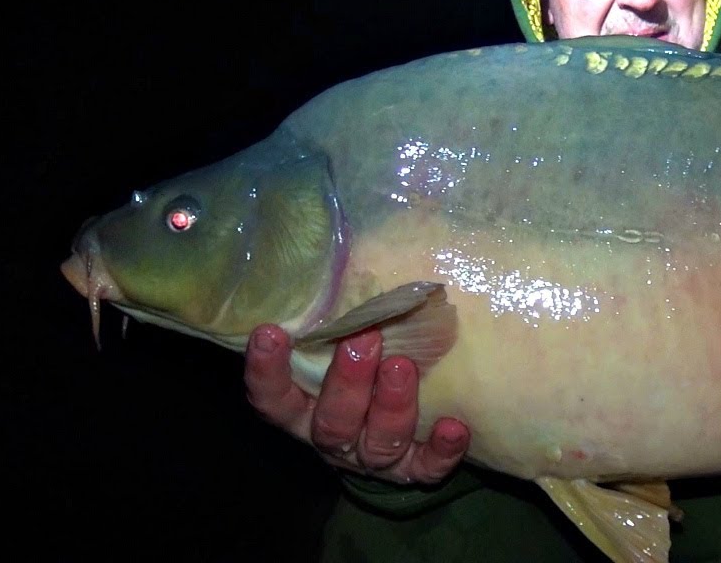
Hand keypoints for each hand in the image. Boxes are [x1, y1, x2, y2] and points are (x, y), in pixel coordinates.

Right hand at [243, 324, 469, 484]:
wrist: (396, 434)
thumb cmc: (364, 370)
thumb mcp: (340, 348)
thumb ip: (340, 320)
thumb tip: (355, 249)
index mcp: (305, 410)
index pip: (273, 399)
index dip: (266, 371)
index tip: (269, 332)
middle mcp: (334, 437)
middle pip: (333, 422)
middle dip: (348, 381)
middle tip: (365, 339)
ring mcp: (373, 458)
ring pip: (378, 444)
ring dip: (392, 406)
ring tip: (403, 367)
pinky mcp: (413, 471)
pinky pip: (427, 468)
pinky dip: (441, 450)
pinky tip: (455, 426)